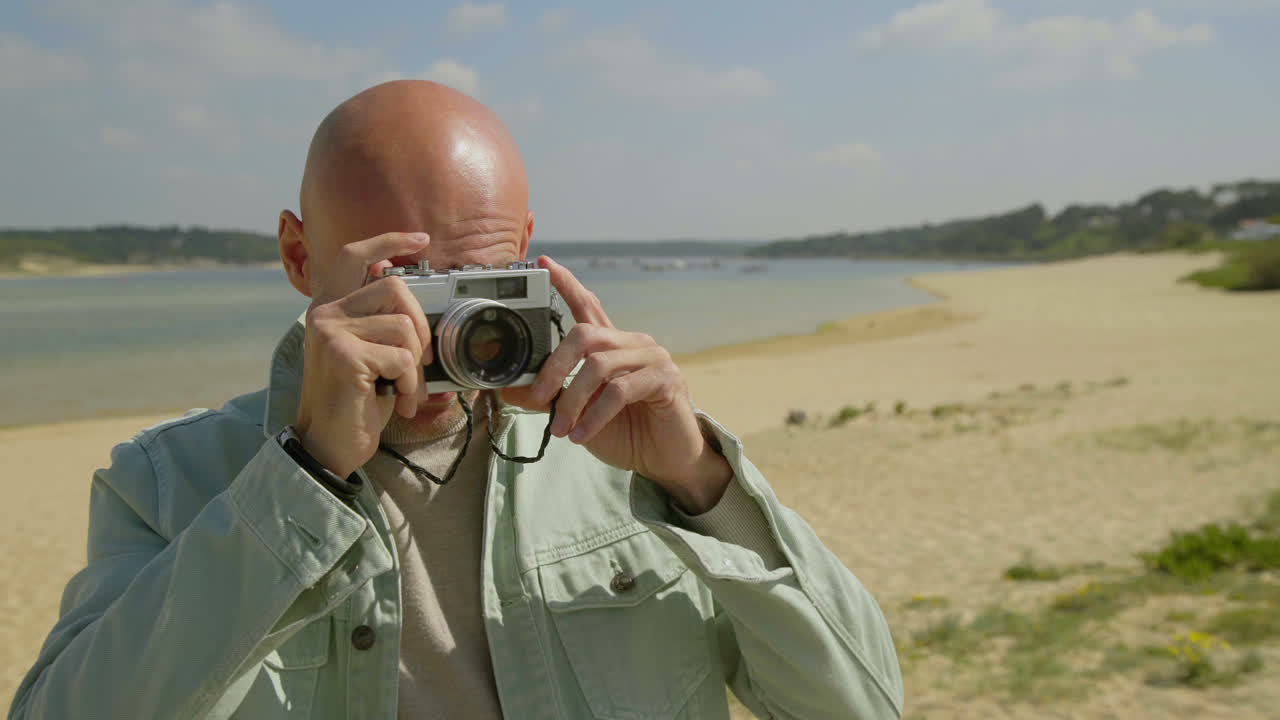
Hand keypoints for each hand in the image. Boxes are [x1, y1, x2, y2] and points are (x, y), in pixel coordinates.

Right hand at [294, 232, 433, 477]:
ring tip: (404, 389)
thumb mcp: (368, 354)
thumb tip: (413, 302)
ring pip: (403, 326)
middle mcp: (325, 312)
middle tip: (419, 362)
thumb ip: (379, 323)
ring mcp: (331, 331)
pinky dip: (409, 384)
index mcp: (330, 307)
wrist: (328, 445)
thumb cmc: (354, 401)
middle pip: (394, 288)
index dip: (388, 241)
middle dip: (421, 326)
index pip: (353, 255)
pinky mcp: (343, 356)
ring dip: (415, 365)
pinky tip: (397, 401)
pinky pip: (401, 357)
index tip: (420, 240)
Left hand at [502, 256, 731, 513]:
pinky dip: (595, 415)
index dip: (566, 283)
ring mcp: (653, 358)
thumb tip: (508, 389)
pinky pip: (620, 391)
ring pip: (599, 365)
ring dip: (573, 401)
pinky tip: (582, 436)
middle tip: (537, 398)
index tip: (542, 263)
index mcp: (612, 346)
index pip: (588, 305)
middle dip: (554, 367)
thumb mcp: (578, 414)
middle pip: (584, 335)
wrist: (666, 459)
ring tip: (561, 430)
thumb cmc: (626, 432)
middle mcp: (633, 343)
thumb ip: (550, 397)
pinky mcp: (666, 380)